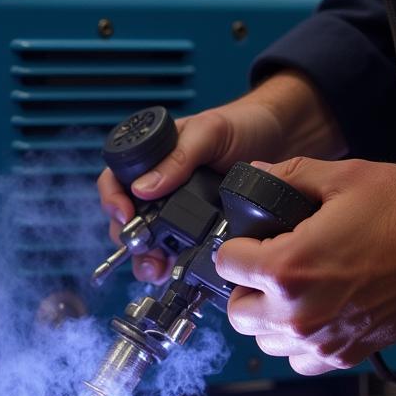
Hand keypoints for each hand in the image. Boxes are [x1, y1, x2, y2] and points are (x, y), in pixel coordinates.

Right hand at [97, 71, 345, 282]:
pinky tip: (179, 270)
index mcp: (152, 159)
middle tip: (145, 253)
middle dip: (131, 240)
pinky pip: (180, 250)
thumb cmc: (241, 125)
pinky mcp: (201, 229)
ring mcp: (179, 209)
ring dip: (149, 258)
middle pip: (128, 218)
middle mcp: (160, 186)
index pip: (116, 181)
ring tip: (158, 270)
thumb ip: (178, 158)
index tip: (125, 215)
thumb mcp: (208, 133)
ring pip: (150, 240)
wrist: (283, 139)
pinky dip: (176, 263)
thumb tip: (143, 187)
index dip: (113, 200)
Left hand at [216, 158, 395, 375]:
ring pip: (263, 340)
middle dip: (245, 285)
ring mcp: (321, 338)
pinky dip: (297, 341)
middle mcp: (298, 312)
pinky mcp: (345, 354)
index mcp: (287, 268)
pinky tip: (311, 312)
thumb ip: (288, 177)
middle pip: (237, 311)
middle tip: (268, 264)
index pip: (225, 264)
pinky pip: (299, 360)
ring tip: (290, 288)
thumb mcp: (342, 177)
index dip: (237, 245)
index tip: (254, 240)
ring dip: (268, 316)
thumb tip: (257, 174)